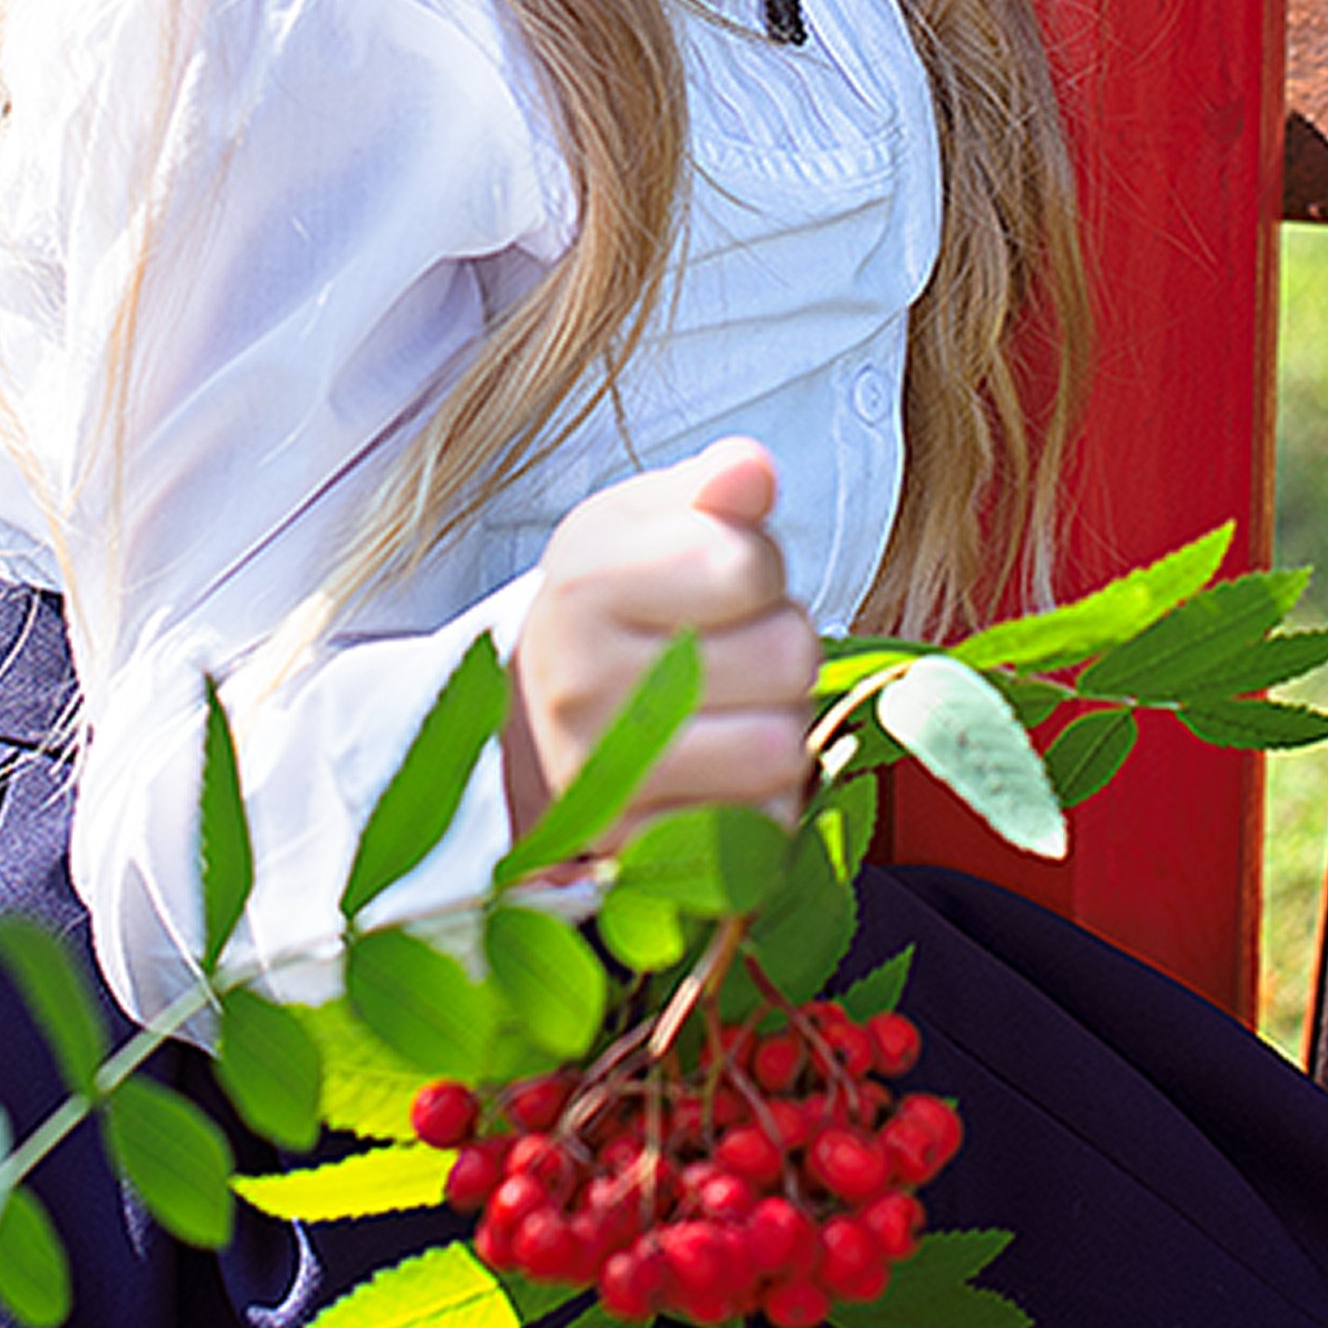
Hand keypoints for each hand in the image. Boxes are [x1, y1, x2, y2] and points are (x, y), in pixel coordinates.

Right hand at [506, 439, 818, 851]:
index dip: (758, 566)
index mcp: (582, 582)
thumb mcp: (647, 522)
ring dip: (779, 722)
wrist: (542, 713)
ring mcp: (605, 782)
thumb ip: (712, 488)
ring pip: (781, 747)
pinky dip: (765, 799)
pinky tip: (722, 769)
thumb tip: (752, 472)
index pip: (748, 564)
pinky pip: (763, 827)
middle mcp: (581, 686)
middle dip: (780, 644)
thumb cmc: (617, 604)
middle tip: (730, 649)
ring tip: (730, 706)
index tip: (719, 580)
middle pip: (785, 655)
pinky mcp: (639, 855)